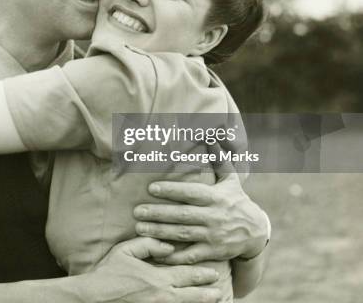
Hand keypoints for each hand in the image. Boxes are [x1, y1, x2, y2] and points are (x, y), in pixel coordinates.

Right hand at [80, 237, 221, 302]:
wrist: (94, 298)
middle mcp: (163, 297)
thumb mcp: (125, 250)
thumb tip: (168, 246)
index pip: (187, 275)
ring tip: (213, 302)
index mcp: (157, 278)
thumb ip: (148, 244)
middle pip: (192, 295)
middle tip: (219, 291)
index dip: (202, 274)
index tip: (214, 272)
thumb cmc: (108, 273)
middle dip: (208, 293)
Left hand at [133, 173, 268, 264]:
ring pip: (183, 234)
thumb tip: (212, 137)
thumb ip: (219, 160)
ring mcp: (214, 236)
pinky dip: (174, 255)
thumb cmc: (237, 202)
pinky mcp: (213, 252)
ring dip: (160, 232)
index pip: (192, 193)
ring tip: (139, 227)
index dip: (172, 190)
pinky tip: (156, 251)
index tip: (151, 188)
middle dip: (159, 213)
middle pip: (183, 215)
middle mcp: (214, 217)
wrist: (257, 233)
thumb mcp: (231, 180)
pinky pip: (191, 255)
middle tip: (136, 211)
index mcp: (216, 197)